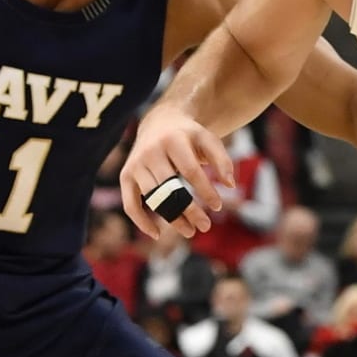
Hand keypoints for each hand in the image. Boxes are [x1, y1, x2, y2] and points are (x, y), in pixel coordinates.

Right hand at [119, 104, 230, 239]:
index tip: (218, 207)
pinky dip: (141, 221)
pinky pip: (130, 203)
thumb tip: (230, 185)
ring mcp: (136, 164)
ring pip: (154, 198)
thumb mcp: (208, 140)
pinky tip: (157, 233)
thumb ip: (222, 160)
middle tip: (206, 226)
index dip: (205, 191)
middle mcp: (151, 151)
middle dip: (189, 210)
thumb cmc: (189, 136)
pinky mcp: (126, 175)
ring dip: (172, 218)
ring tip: (190, 231)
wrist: (160, 122)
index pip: (191, 171)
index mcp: (174, 140)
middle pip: (170, 188)